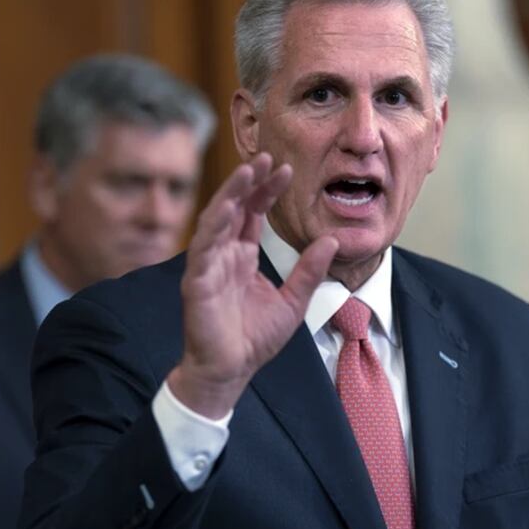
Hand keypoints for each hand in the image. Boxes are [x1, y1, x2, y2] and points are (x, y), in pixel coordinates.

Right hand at [166, 153, 337, 418]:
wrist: (231, 371)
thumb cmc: (254, 339)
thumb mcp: (293, 301)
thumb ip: (309, 271)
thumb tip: (332, 241)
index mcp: (242, 256)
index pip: (253, 214)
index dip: (266, 190)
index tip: (286, 170)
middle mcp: (223, 255)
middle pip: (234, 208)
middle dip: (248, 182)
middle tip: (266, 157)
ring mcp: (208, 266)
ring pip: (216, 220)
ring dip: (230, 194)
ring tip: (247, 171)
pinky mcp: (197, 282)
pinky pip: (203, 248)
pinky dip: (213, 226)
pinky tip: (226, 207)